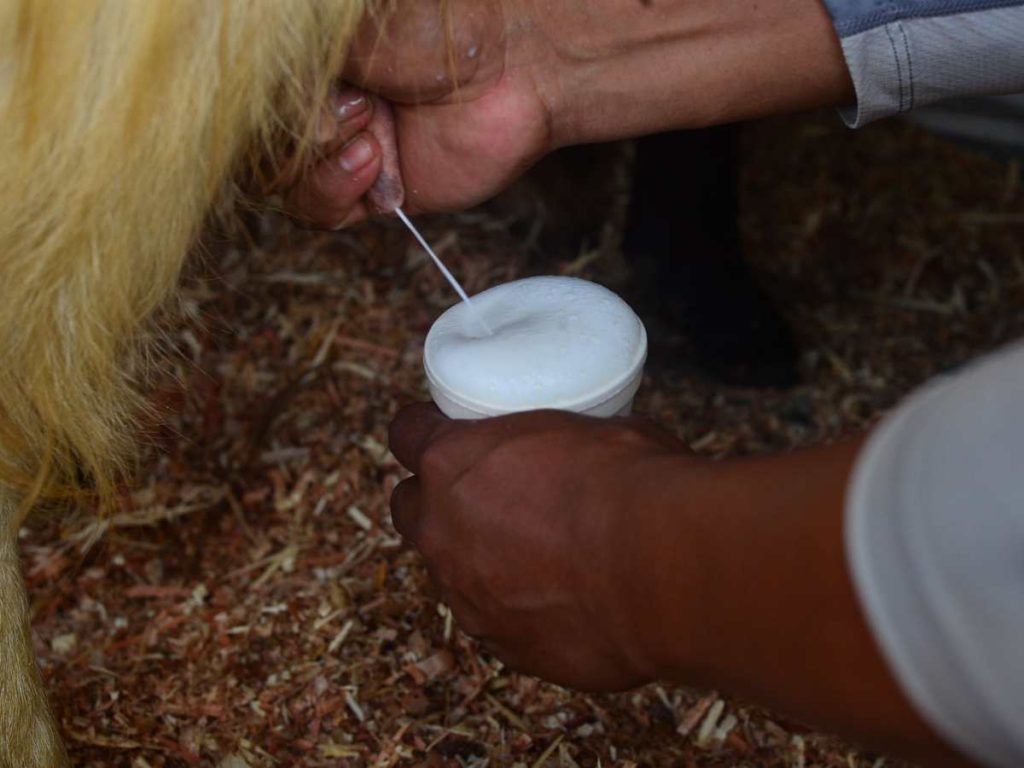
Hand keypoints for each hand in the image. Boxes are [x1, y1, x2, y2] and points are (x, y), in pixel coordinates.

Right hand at [284, 0, 852, 228]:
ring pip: (276, 178)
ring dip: (315, 156)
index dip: (245, 101)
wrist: (516, 63)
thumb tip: (237, 57)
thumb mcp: (343, 23)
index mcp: (303, 61)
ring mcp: (337, 144)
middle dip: (292, 125)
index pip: (240, 99)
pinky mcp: (371, 188)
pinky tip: (374, 158)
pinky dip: (333, 188)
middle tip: (350, 102)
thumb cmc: (442, 23)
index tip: (275, 88)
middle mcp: (315, 101)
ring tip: (369, 126)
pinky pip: (316, 210)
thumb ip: (290, 52)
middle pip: (250, 138)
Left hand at [387, 403, 688, 691]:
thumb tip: (583, 449)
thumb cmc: (633, 487)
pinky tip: (564, 598)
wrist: (664, 574)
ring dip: (477, 559)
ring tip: (537, 553)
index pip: (405, 432)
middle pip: (408, 507)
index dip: (424, 429)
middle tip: (484, 493)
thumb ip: (561, 444)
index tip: (444, 430)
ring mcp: (466, 595)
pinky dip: (517, 608)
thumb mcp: (596, 430)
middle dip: (434, 500)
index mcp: (453, 461)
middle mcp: (441, 530)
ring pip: (449, 571)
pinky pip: (495, 620)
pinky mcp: (501, 646)